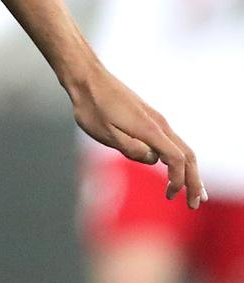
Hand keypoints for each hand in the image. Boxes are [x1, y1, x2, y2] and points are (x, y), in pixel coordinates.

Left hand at [66, 60, 204, 208]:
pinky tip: (174, 169)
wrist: (87, 78)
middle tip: (195, 204)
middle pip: (188, 156)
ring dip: (190, 171)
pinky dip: (179, 159)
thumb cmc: (92, 106)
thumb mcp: (105, 133)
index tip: (171, 196)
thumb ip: (131, 149)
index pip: (176, 159)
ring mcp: (156, 120)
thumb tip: (153, 159)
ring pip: (182, 148)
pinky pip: (172, 142)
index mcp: (150, 129)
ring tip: (194, 191)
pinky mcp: (149, 118)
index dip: (178, 180)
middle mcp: (159, 124)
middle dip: (194, 181)